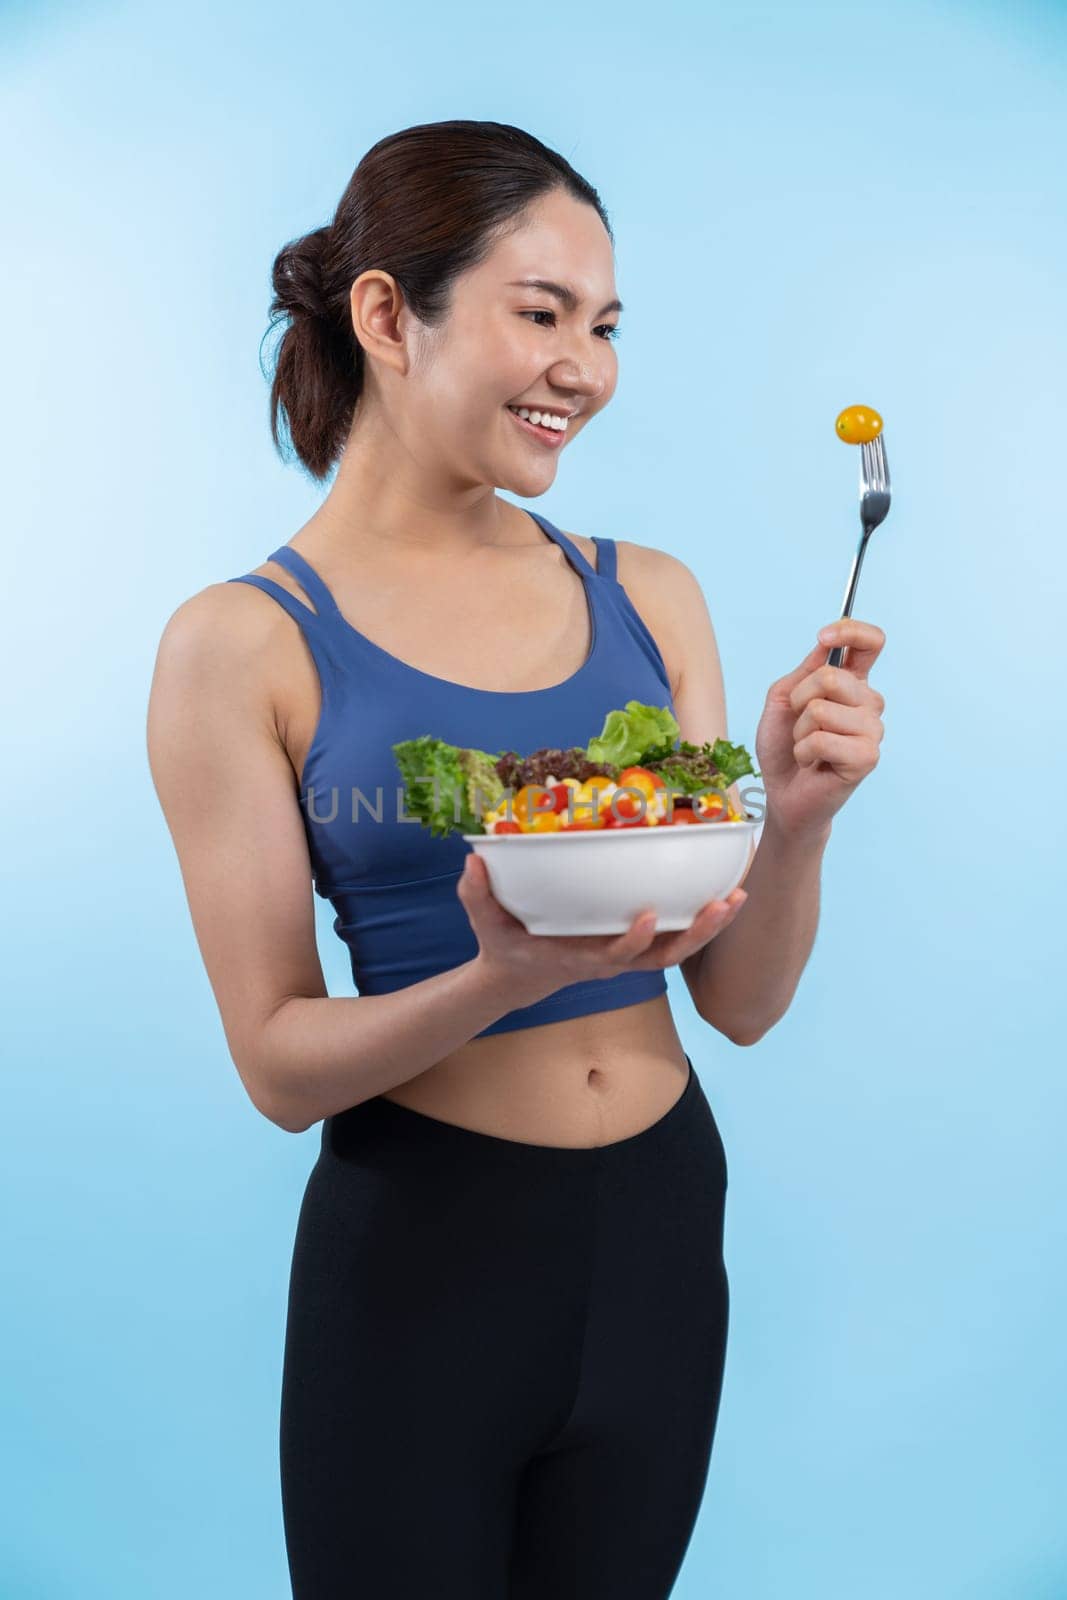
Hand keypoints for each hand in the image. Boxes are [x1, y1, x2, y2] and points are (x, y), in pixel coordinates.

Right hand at [457, 851, 747, 1007]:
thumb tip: (472, 861)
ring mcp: (627, 955)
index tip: (648, 916)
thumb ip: (477, 894)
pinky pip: (672, 936)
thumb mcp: (484, 922)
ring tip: (737, 897)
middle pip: (664, 956)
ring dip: (709, 927)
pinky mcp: (634, 944)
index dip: (633, 941)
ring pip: (677, 949)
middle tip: (725, 904)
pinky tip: (721, 891)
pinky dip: (698, 919)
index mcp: (581, 959)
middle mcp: (612, 960)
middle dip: (697, 934)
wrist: (519, 976)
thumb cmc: (504, 946)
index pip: (615, 956)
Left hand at [754, 619, 885, 840]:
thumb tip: (827, 645)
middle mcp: (870, 704)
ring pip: (821, 709)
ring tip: (807, 747)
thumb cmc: (784, 746)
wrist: (782, 792)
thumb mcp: (784, 699)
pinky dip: (804, 751)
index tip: (824, 637)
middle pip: (831, 676)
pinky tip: (812, 763)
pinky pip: (822, 739)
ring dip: (800, 730)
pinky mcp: (867, 758)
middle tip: (800, 725)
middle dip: (799, 700)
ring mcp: (872, 731)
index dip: (851, 631)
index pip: (871, 643)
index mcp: (854, 684)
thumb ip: (805, 671)